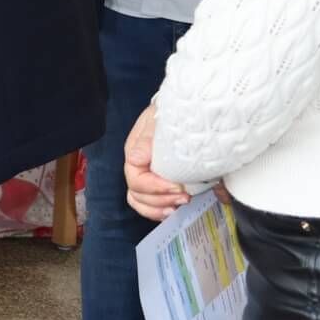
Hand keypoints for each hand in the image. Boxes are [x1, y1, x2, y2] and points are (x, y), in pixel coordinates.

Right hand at [124, 104, 191, 220]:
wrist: (180, 109)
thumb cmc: (170, 113)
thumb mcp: (158, 120)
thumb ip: (147, 139)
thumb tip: (137, 159)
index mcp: (134, 151)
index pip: (136, 178)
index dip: (155, 187)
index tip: (178, 186)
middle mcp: (136, 165)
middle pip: (137, 194)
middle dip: (161, 200)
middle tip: (185, 197)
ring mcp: (144, 174)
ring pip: (139, 201)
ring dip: (159, 208)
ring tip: (179, 205)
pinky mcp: (156, 181)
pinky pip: (148, 203)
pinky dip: (158, 211)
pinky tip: (172, 210)